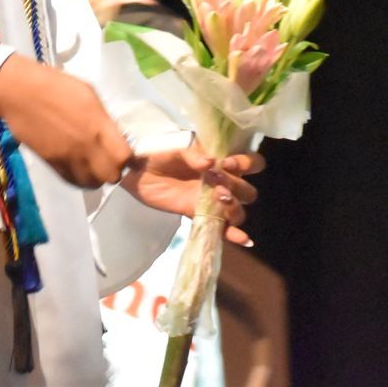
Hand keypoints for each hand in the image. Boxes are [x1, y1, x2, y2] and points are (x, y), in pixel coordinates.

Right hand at [0, 55, 132, 188]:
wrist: (20, 93)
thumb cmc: (56, 85)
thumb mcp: (89, 94)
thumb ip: (103, 118)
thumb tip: (112, 134)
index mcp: (97, 125)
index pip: (124, 156)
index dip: (126, 157)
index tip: (122, 149)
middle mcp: (85, 146)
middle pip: (111, 176)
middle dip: (114, 169)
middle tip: (108, 158)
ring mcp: (68, 158)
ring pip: (92, 183)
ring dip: (96, 176)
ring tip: (92, 163)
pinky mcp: (52, 164)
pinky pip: (73, 182)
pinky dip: (79, 178)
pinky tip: (78, 165)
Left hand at [122, 147, 265, 246]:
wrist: (136, 171)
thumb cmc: (159, 152)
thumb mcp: (176, 148)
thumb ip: (193, 154)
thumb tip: (210, 161)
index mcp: (221, 160)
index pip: (250, 162)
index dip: (245, 164)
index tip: (225, 163)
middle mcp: (222, 181)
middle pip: (247, 191)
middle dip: (237, 188)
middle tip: (216, 184)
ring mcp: (211, 200)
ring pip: (238, 210)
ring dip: (233, 208)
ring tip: (217, 201)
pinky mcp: (199, 215)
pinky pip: (221, 228)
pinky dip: (234, 234)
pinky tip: (243, 239)